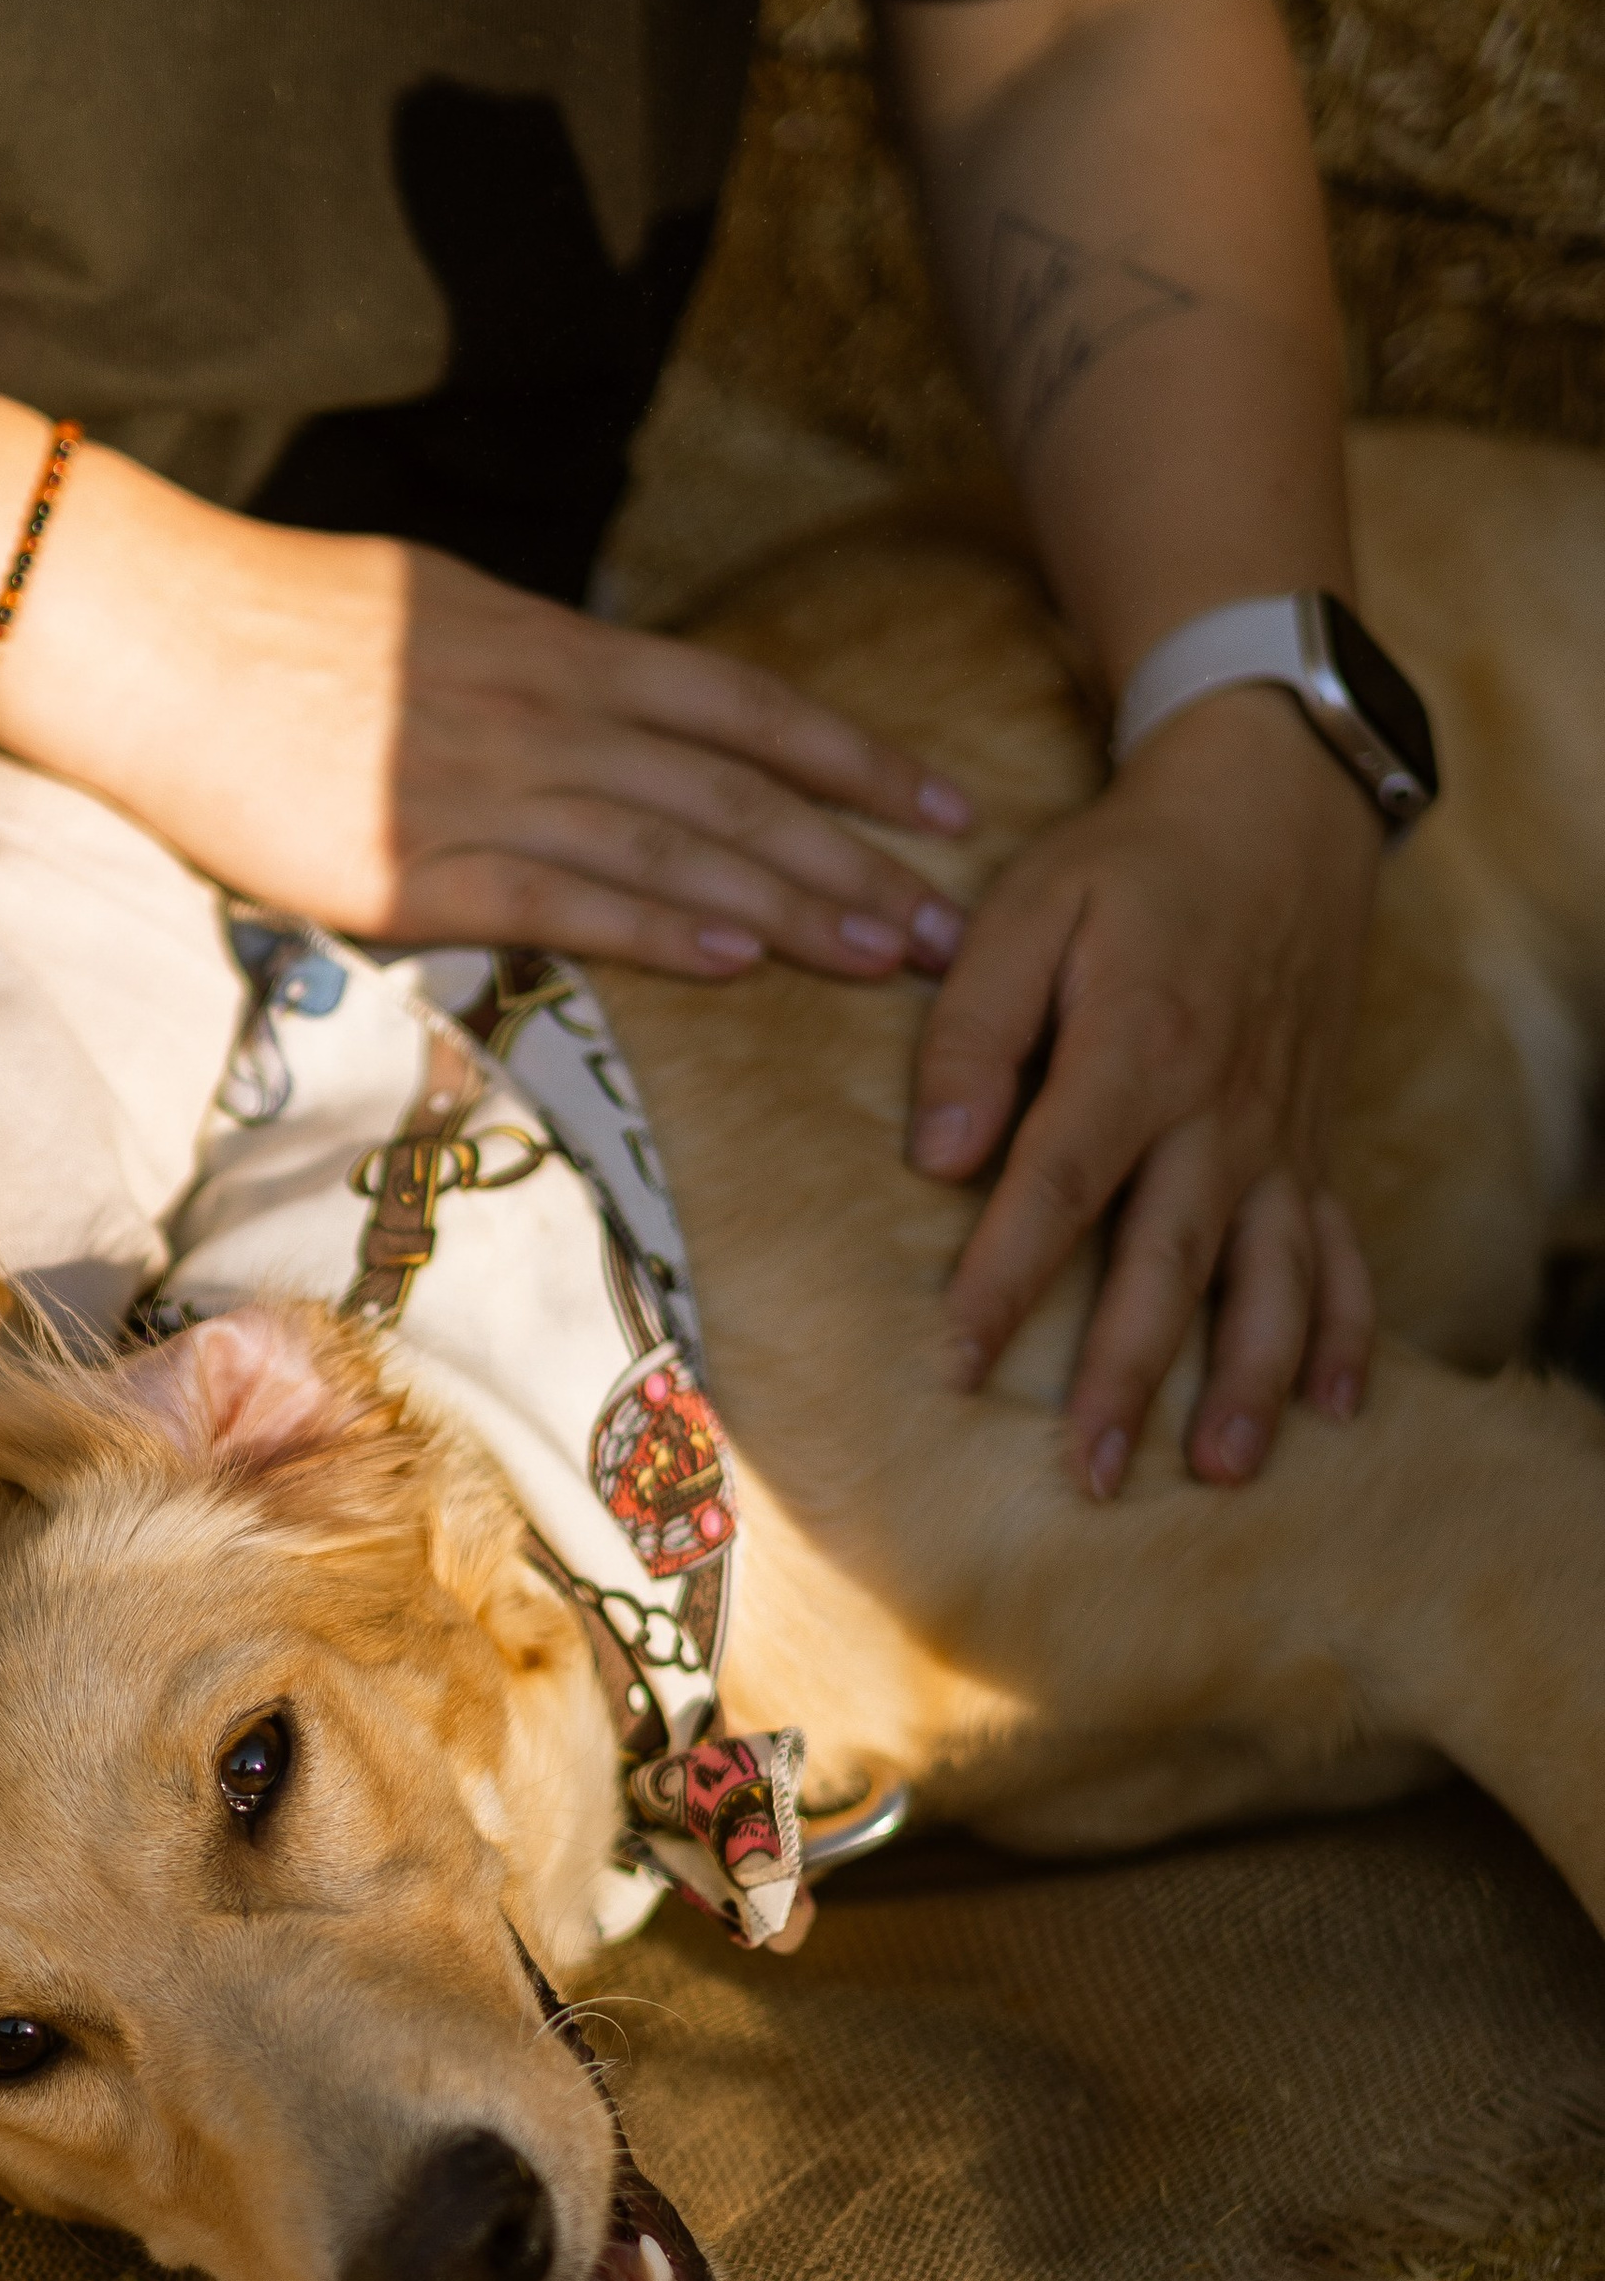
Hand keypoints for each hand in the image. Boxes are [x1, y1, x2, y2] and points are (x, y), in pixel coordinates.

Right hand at [0, 470, 974, 981]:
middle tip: (954, 914)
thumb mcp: (421, 617)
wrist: (138, 632)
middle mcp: (541, 709)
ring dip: (791, 904)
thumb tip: (581, 707)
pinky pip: (563, 896)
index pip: (738, 703)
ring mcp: (479, 786)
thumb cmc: (262, 626)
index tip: (940, 802)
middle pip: (736, 784)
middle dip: (856, 852)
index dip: (851, 755)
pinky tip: (738, 956)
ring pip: (675, 845)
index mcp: (548, 645)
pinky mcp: (411, 862)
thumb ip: (516, 671)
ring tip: (886, 954)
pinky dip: (659, 924)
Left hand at [910, 690, 1381, 1493]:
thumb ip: (974, 1031)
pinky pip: (1338, 1249)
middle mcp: (1218, 1110)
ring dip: (1247, 1378)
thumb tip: (937, 1155)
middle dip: (1127, 1373)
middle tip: (1089, 1472)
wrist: (1275, 808)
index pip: (1058, 1187)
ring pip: (1269, 1275)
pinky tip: (1336, 1408)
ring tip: (1216, 1469)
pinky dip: (1344, 1329)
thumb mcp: (1029, 910)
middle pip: (1171, 1260)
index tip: (955, 1363)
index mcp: (1137, 1049)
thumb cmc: (1130, 865)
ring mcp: (1277, 1136)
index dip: (1003, 1279)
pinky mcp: (1312, 1144)